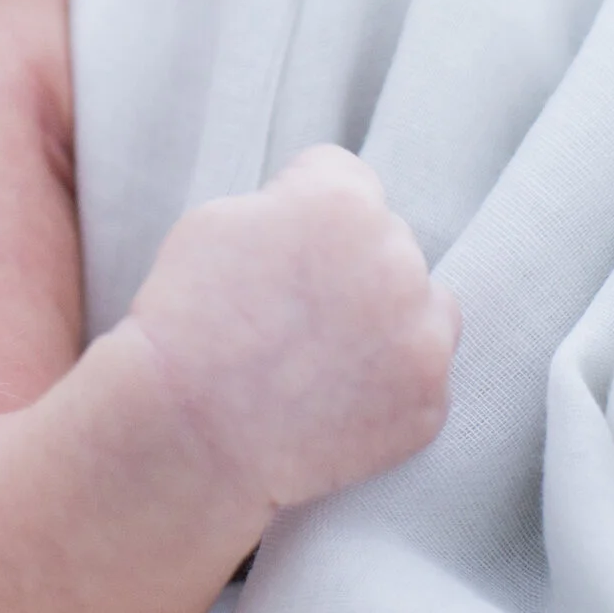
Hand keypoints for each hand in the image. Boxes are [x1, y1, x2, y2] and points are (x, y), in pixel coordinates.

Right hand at [111, 145, 459, 510]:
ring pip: (420, 304)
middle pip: (385, 240)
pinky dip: (389, 382)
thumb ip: (290, 203)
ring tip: (322, 355)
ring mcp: (421, 336)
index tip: (278, 254)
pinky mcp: (428, 401)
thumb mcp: (219, 218)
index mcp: (344, 202)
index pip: (346, 179)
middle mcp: (397, 259)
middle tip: (295, 312)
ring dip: (386, 317)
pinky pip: (423, 372)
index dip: (303, 213)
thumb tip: (318, 218)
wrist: (185, 434)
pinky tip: (336, 395)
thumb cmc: (186, 320)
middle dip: (349, 265)